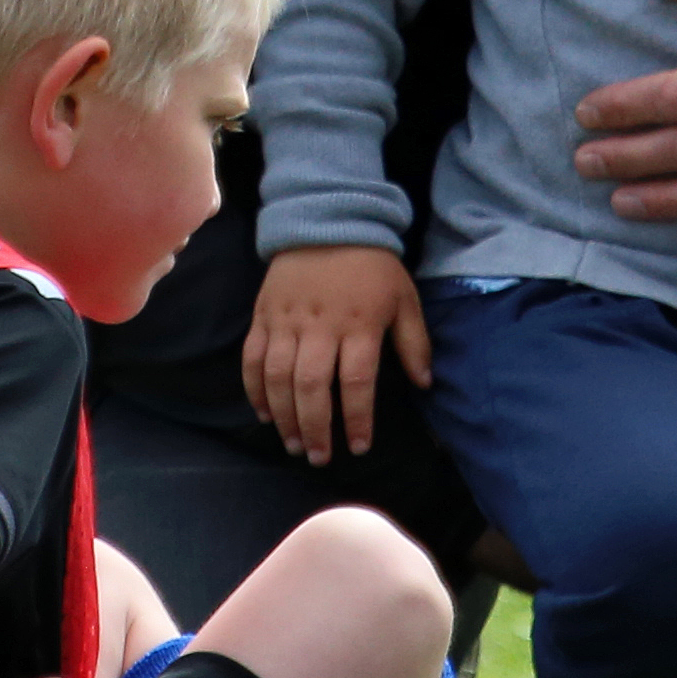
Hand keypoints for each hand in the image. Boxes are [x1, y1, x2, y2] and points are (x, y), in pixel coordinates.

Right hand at [244, 245, 430, 462]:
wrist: (327, 221)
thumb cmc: (372, 265)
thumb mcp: (405, 298)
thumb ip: (414, 343)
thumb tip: (424, 384)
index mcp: (358, 325)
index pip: (355, 382)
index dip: (356, 419)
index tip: (359, 447)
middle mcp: (319, 327)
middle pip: (311, 387)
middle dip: (314, 428)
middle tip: (319, 457)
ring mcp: (286, 322)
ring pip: (278, 378)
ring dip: (284, 416)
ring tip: (293, 444)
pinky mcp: (263, 316)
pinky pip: (252, 359)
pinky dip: (254, 390)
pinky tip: (264, 413)